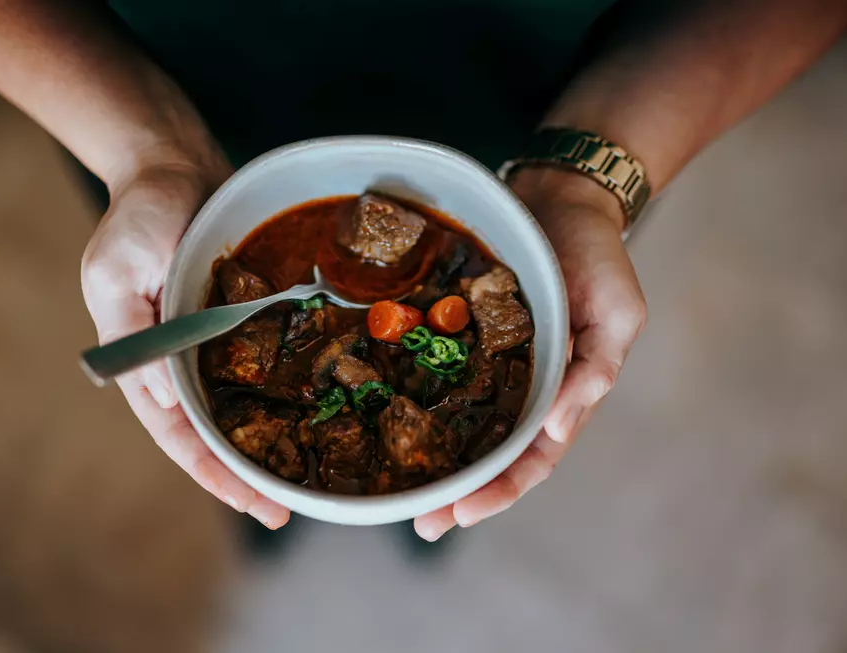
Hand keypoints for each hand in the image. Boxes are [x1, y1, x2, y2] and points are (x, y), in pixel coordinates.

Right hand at [80, 162, 290, 528]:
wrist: (172, 164)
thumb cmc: (140, 213)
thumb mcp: (120, 270)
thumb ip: (137, 336)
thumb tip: (169, 402)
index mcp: (143, 357)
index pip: (176, 431)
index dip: (210, 470)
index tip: (249, 502)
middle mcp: (176, 359)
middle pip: (208, 431)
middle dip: (240, 473)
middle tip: (282, 509)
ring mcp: (208, 341)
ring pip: (235, 407)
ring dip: (261, 443)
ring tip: (298, 478)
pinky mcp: (236, 318)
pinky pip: (257, 365)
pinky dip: (277, 395)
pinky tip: (307, 415)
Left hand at [415, 167, 646, 539]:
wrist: (561, 199)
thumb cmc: (598, 255)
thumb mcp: (618, 310)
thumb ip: (597, 366)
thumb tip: (562, 422)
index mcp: (564, 391)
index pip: (533, 457)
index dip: (500, 489)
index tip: (461, 513)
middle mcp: (524, 386)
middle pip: (490, 453)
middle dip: (459, 492)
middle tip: (420, 521)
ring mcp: (491, 362)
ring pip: (461, 423)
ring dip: (435, 458)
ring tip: (398, 488)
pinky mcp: (463, 334)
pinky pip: (439, 372)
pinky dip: (418, 398)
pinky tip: (386, 416)